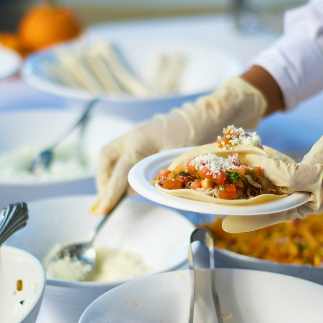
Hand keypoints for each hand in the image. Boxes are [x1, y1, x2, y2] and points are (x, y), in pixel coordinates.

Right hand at [92, 76, 267, 213]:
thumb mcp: (178, 160)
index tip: (104, 210)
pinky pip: (128, 156)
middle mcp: (136, 136)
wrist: (219, 113)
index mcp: (139, 140)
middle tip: (107, 202)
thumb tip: (136, 193)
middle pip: (107, 159)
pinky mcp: (152, 140)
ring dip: (112, 175)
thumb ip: (156, 177)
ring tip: (115, 196)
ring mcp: (142, 136)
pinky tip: (133, 184)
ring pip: (115, 156)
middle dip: (104, 180)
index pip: (119, 171)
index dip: (111, 192)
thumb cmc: (201, 133)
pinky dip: (125, 170)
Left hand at [221, 117, 322, 232]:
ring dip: (265, 213)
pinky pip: (300, 207)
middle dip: (258, 211)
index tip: (252, 164)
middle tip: (231, 219)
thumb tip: (282, 174)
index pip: (295, 180)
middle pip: (288, 207)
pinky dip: (279, 208)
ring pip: (292, 210)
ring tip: (237, 217)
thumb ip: (308, 161)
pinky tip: (259, 208)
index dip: (271, 171)